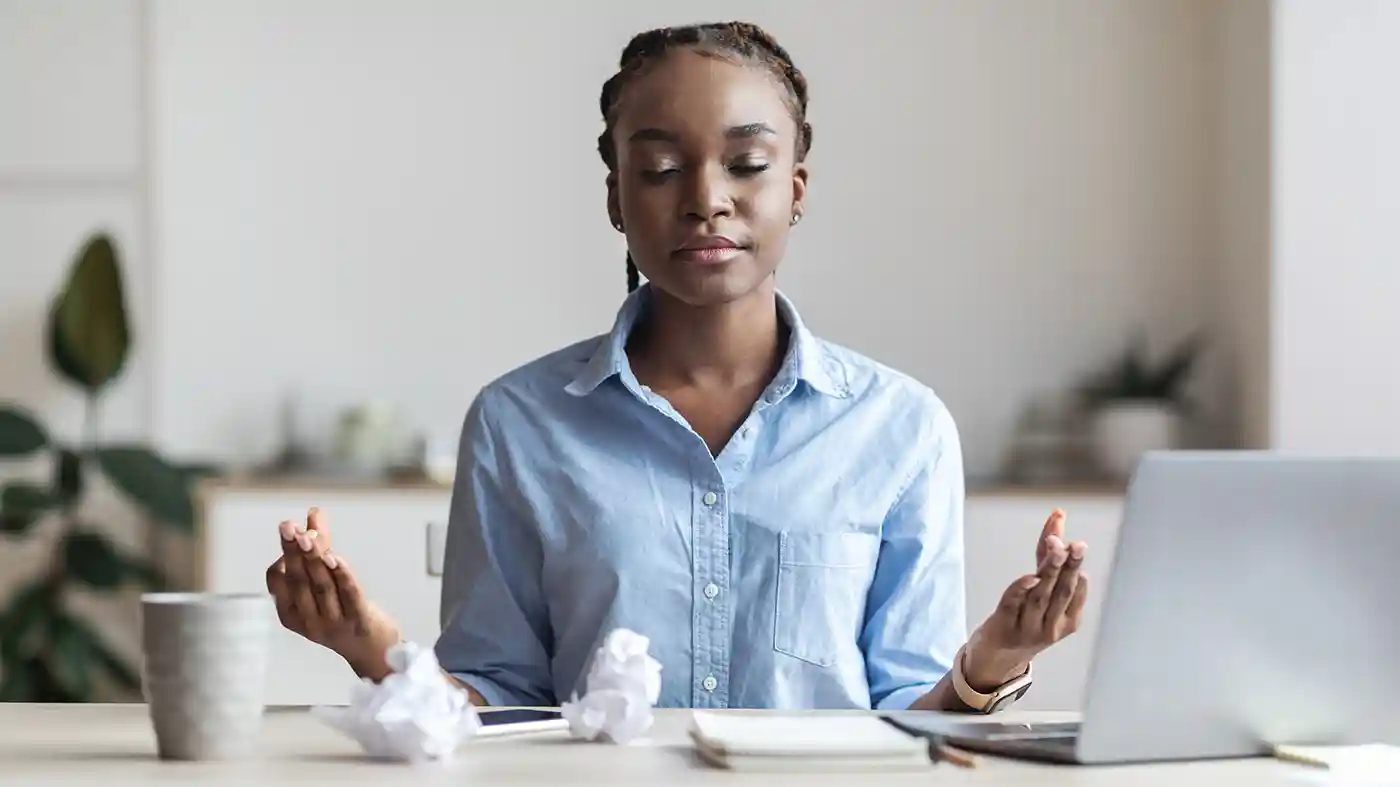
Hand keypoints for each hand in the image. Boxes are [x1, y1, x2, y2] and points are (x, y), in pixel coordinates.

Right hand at [264, 508, 400, 679]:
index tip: (292, 528)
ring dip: (313, 559)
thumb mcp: (325, 582)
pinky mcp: (359, 621)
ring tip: (308, 537)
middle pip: (298, 581)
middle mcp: (309, 620)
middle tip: (289, 526)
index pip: (278, 581)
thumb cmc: (343, 611)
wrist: (372, 649)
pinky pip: (348, 594)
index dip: (284, 555)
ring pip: (321, 586)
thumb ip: (320, 547)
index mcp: (291, 613)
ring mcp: (334, 622)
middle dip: (293, 551)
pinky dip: (340, 575)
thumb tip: (313, 513)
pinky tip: (334, 557)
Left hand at [962, 508, 1088, 688]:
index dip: (1074, 567)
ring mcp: (1027, 628)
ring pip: (1041, 597)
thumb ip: (1046, 553)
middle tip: (1075, 545)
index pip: (1073, 590)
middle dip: (1069, 568)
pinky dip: (1022, 590)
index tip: (1076, 544)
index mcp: (1068, 621)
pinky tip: (1030, 576)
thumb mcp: (1040, 590)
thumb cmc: (1024, 616)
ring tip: (1056, 548)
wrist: (996, 657)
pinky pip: (1014, 605)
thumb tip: (1058, 514)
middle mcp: (1051, 627)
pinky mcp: (1003, 626)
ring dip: (1050, 572)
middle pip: (1062, 593)